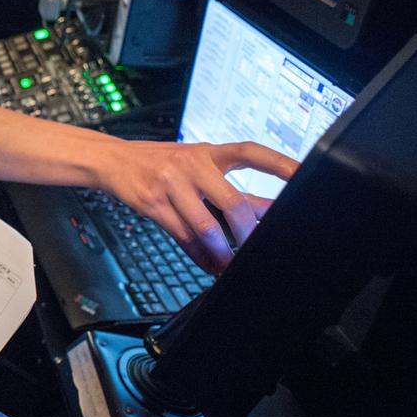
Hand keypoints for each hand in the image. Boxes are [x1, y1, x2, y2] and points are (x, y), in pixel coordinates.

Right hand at [98, 140, 298, 274]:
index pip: (250, 152)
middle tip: (254, 248)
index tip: (303, 176)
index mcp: (208, 152)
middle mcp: (192, 164)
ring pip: (206, 226)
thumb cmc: (160, 162)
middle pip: (232, 202)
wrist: (113, 160)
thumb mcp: (195, 163)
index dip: (279, 163)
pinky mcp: (153, 203)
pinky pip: (182, 236)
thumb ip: (228, 186)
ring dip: (222, 252)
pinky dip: (199, 255)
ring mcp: (171, 184)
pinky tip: (207, 263)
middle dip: (247, 233)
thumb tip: (268, 211)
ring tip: (228, 263)